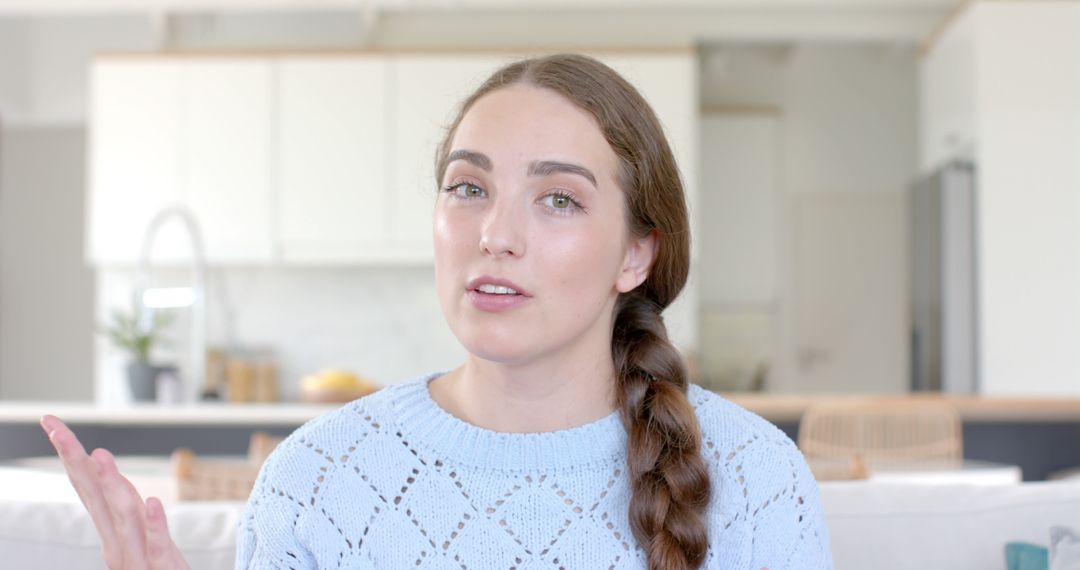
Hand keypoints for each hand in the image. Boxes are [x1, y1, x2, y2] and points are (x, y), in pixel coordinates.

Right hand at [39, 414, 190, 569]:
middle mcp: (117, 542)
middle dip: (74, 460)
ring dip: (111, 486)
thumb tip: (106, 476)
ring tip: (100, 455)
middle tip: (56, 428)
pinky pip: (156, 544)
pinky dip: (155, 524)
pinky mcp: (161, 568)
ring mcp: (137, 557)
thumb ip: (124, 510)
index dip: (70, 455)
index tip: (53, 424)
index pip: (86, 487)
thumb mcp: (139, 537)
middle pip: (92, 496)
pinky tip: (154, 502)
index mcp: (111, 532)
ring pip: (121, 517)